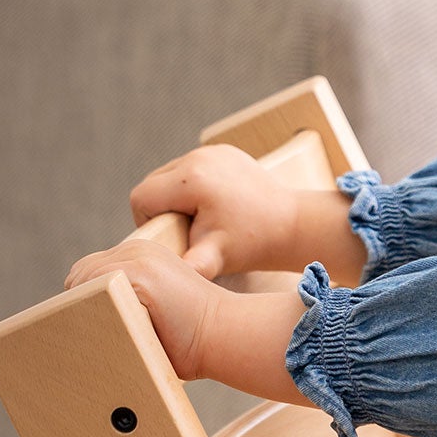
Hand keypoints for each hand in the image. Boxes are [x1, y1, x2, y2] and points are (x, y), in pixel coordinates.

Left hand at [65, 239, 310, 404]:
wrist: (231, 336)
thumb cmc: (201, 340)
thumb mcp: (162, 313)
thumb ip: (133, 307)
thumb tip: (98, 329)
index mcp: (145, 256)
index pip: (93, 270)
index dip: (85, 297)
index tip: (91, 323)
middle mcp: (138, 250)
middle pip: (81, 273)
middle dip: (78, 302)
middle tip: (83, 333)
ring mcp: (136, 259)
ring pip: (82, 281)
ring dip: (82, 310)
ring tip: (90, 337)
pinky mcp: (136, 275)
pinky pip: (93, 290)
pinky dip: (91, 312)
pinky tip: (101, 332)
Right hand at [129, 144, 310, 280]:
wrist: (295, 225)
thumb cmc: (254, 245)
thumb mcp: (218, 258)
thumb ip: (190, 265)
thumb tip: (170, 285)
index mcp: (190, 179)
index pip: (142, 198)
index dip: (148, 222)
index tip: (171, 239)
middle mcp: (197, 157)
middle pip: (153, 183)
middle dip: (162, 209)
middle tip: (187, 233)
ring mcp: (212, 151)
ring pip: (171, 174)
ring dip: (178, 198)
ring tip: (202, 221)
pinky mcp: (223, 151)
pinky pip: (193, 168)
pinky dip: (196, 188)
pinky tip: (216, 207)